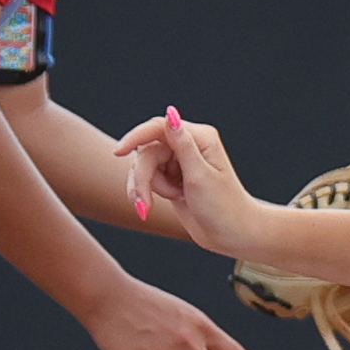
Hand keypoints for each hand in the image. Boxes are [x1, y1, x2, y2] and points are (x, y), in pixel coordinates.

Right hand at [115, 111, 262, 254]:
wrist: (232, 236)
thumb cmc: (224, 207)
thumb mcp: (200, 176)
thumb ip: (182, 145)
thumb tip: (170, 113)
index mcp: (199, 138)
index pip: (159, 127)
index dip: (136, 137)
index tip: (118, 152)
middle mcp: (188, 146)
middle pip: (147, 151)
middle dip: (142, 177)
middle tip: (143, 203)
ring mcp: (179, 163)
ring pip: (143, 166)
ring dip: (142, 188)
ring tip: (147, 208)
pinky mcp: (172, 179)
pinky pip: (147, 179)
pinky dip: (146, 192)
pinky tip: (151, 206)